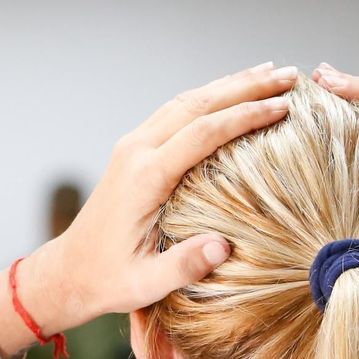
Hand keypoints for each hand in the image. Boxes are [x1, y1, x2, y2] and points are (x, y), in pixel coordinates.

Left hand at [30, 63, 299, 331]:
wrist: (68, 272)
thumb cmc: (109, 281)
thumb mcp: (146, 284)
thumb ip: (184, 266)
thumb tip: (223, 247)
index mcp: (144, 177)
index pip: (202, 132)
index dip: (245, 116)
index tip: (283, 106)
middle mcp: (137, 151)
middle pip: (197, 104)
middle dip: (246, 87)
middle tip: (290, 75)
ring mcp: (133, 146)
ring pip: (186, 101)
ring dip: (229, 85)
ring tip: (270, 74)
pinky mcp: (133, 150)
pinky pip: (175, 112)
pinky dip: (208, 98)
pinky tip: (231, 94)